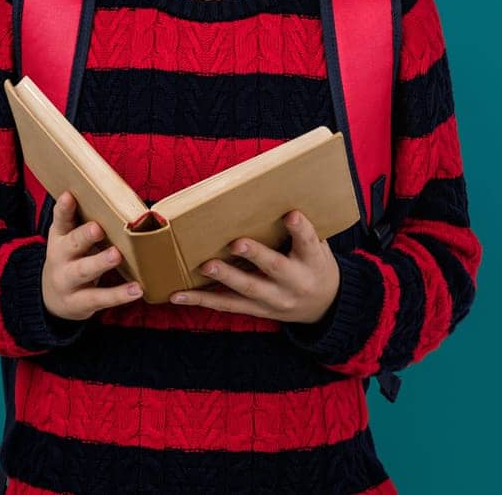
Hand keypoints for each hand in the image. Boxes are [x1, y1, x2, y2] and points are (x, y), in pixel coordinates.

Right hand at [41, 191, 142, 320]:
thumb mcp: (70, 239)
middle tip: (97, 228)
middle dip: (84, 236)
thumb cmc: (71, 259)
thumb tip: (116, 199)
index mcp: (60, 237)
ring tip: (116, 255)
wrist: (52, 298)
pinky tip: (137, 289)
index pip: (60, 220)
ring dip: (100, 262)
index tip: (69, 195)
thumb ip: (84, 222)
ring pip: (84, 271)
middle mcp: (60, 257)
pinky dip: (119, 294)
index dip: (64, 208)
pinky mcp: (79, 302)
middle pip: (71, 244)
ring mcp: (67, 281)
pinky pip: (100, 298)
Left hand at [169, 210, 339, 323]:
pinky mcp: (256, 310)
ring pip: (247, 289)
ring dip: (225, 277)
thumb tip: (276, 192)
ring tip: (206, 265)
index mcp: (312, 261)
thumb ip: (300, 228)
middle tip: (236, 243)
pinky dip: (201, 300)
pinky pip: (226, 305)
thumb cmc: (315, 265)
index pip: (308, 243)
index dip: (300, 229)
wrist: (323, 306)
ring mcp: (274, 300)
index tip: (291, 214)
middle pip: (275, 268)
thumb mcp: (318, 246)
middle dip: (255, 255)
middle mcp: (294, 282)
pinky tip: (178, 294)